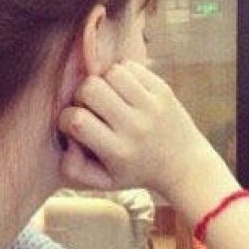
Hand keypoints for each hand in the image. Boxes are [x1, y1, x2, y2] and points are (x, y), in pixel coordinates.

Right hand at [57, 61, 221, 201]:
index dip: (66, 118)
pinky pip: (130, 66)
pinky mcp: (163, 90)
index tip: (73, 125)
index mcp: (117, 151)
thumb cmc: (134, 171)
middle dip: (81, 95)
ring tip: (107, 98)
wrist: (183, 165)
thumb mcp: (103, 182)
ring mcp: (151, 106)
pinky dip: (120, 74)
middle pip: (90, 88)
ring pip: (111, 73)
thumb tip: (65, 142)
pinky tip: (123, 91)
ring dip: (102, 82)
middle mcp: (135, 127)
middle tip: (90, 108)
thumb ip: (74, 168)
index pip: (77, 121)